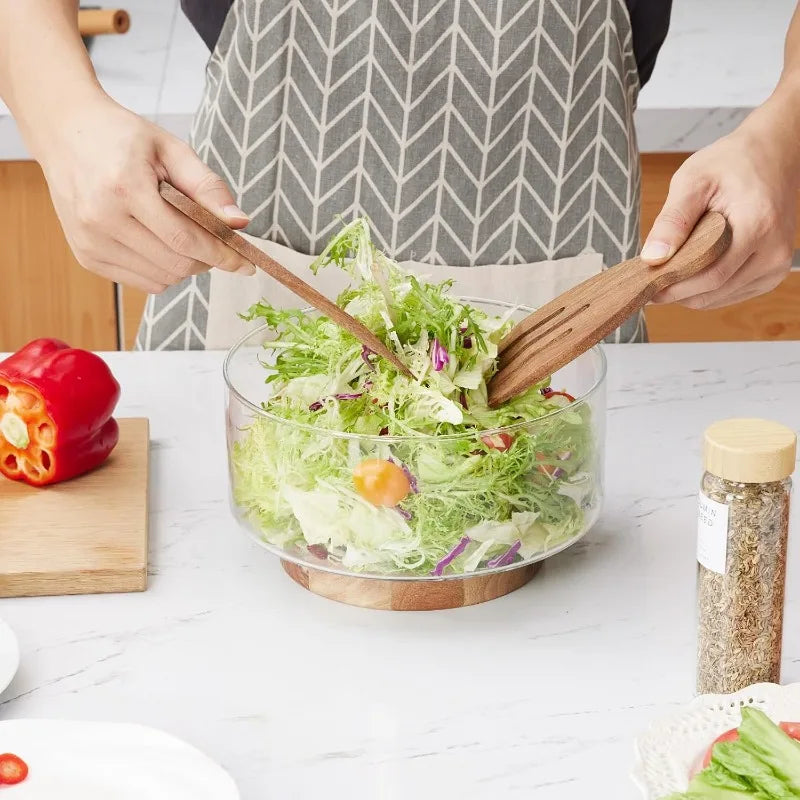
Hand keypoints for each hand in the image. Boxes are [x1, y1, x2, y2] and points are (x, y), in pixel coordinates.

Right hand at [33, 92, 254, 293]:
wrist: (66, 133)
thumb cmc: (123, 138)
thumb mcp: (172, 150)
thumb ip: (208, 187)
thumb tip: (240, 223)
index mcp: (124, 188)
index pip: (185, 239)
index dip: (221, 255)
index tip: (247, 264)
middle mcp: (101, 219)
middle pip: (176, 264)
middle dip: (207, 260)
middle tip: (218, 244)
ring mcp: (90, 242)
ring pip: (162, 278)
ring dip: (185, 266)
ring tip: (184, 236)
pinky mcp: (86, 257)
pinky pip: (142, 282)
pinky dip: (162, 271)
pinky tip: (159, 243)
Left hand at [641, 103, 797, 309]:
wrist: (773, 154)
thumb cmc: (732, 162)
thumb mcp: (693, 180)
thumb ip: (673, 220)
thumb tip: (652, 258)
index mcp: (758, 227)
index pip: (710, 277)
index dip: (672, 286)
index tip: (643, 284)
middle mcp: (774, 252)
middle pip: (713, 291)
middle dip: (676, 291)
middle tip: (647, 280)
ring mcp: (776, 265)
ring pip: (719, 297)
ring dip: (689, 291)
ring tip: (667, 271)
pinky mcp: (771, 272)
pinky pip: (730, 293)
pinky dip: (706, 288)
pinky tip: (690, 270)